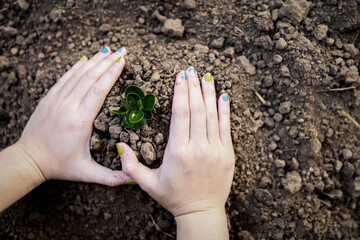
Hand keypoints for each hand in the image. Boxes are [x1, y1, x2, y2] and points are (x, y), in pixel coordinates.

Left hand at [16, 46, 131, 185]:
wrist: (30, 159)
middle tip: (122, 50)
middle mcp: (68, 106)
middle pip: (90, 78)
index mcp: (80, 121)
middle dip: (108, 62)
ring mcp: (57, 100)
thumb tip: (131, 178)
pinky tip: (85, 60)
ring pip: (78, 75)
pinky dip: (76, 67)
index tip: (123, 62)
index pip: (99, 91)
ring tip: (108, 50)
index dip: (112, 74)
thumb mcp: (86, 173)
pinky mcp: (49, 99)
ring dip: (94, 61)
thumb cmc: (59, 166)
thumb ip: (110, 177)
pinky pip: (65, 78)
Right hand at [117, 67, 234, 215]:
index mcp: (178, 152)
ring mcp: (215, 150)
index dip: (180, 92)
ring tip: (206, 76)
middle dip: (193, 87)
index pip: (180, 114)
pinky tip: (223, 95)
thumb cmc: (173, 197)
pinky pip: (226, 127)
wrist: (201, 212)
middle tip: (191, 70)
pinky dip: (225, 110)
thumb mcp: (148, 184)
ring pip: (212, 115)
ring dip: (208, 93)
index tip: (180, 76)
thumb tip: (119, 145)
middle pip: (196, 110)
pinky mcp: (227, 154)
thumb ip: (131, 165)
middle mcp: (198, 148)